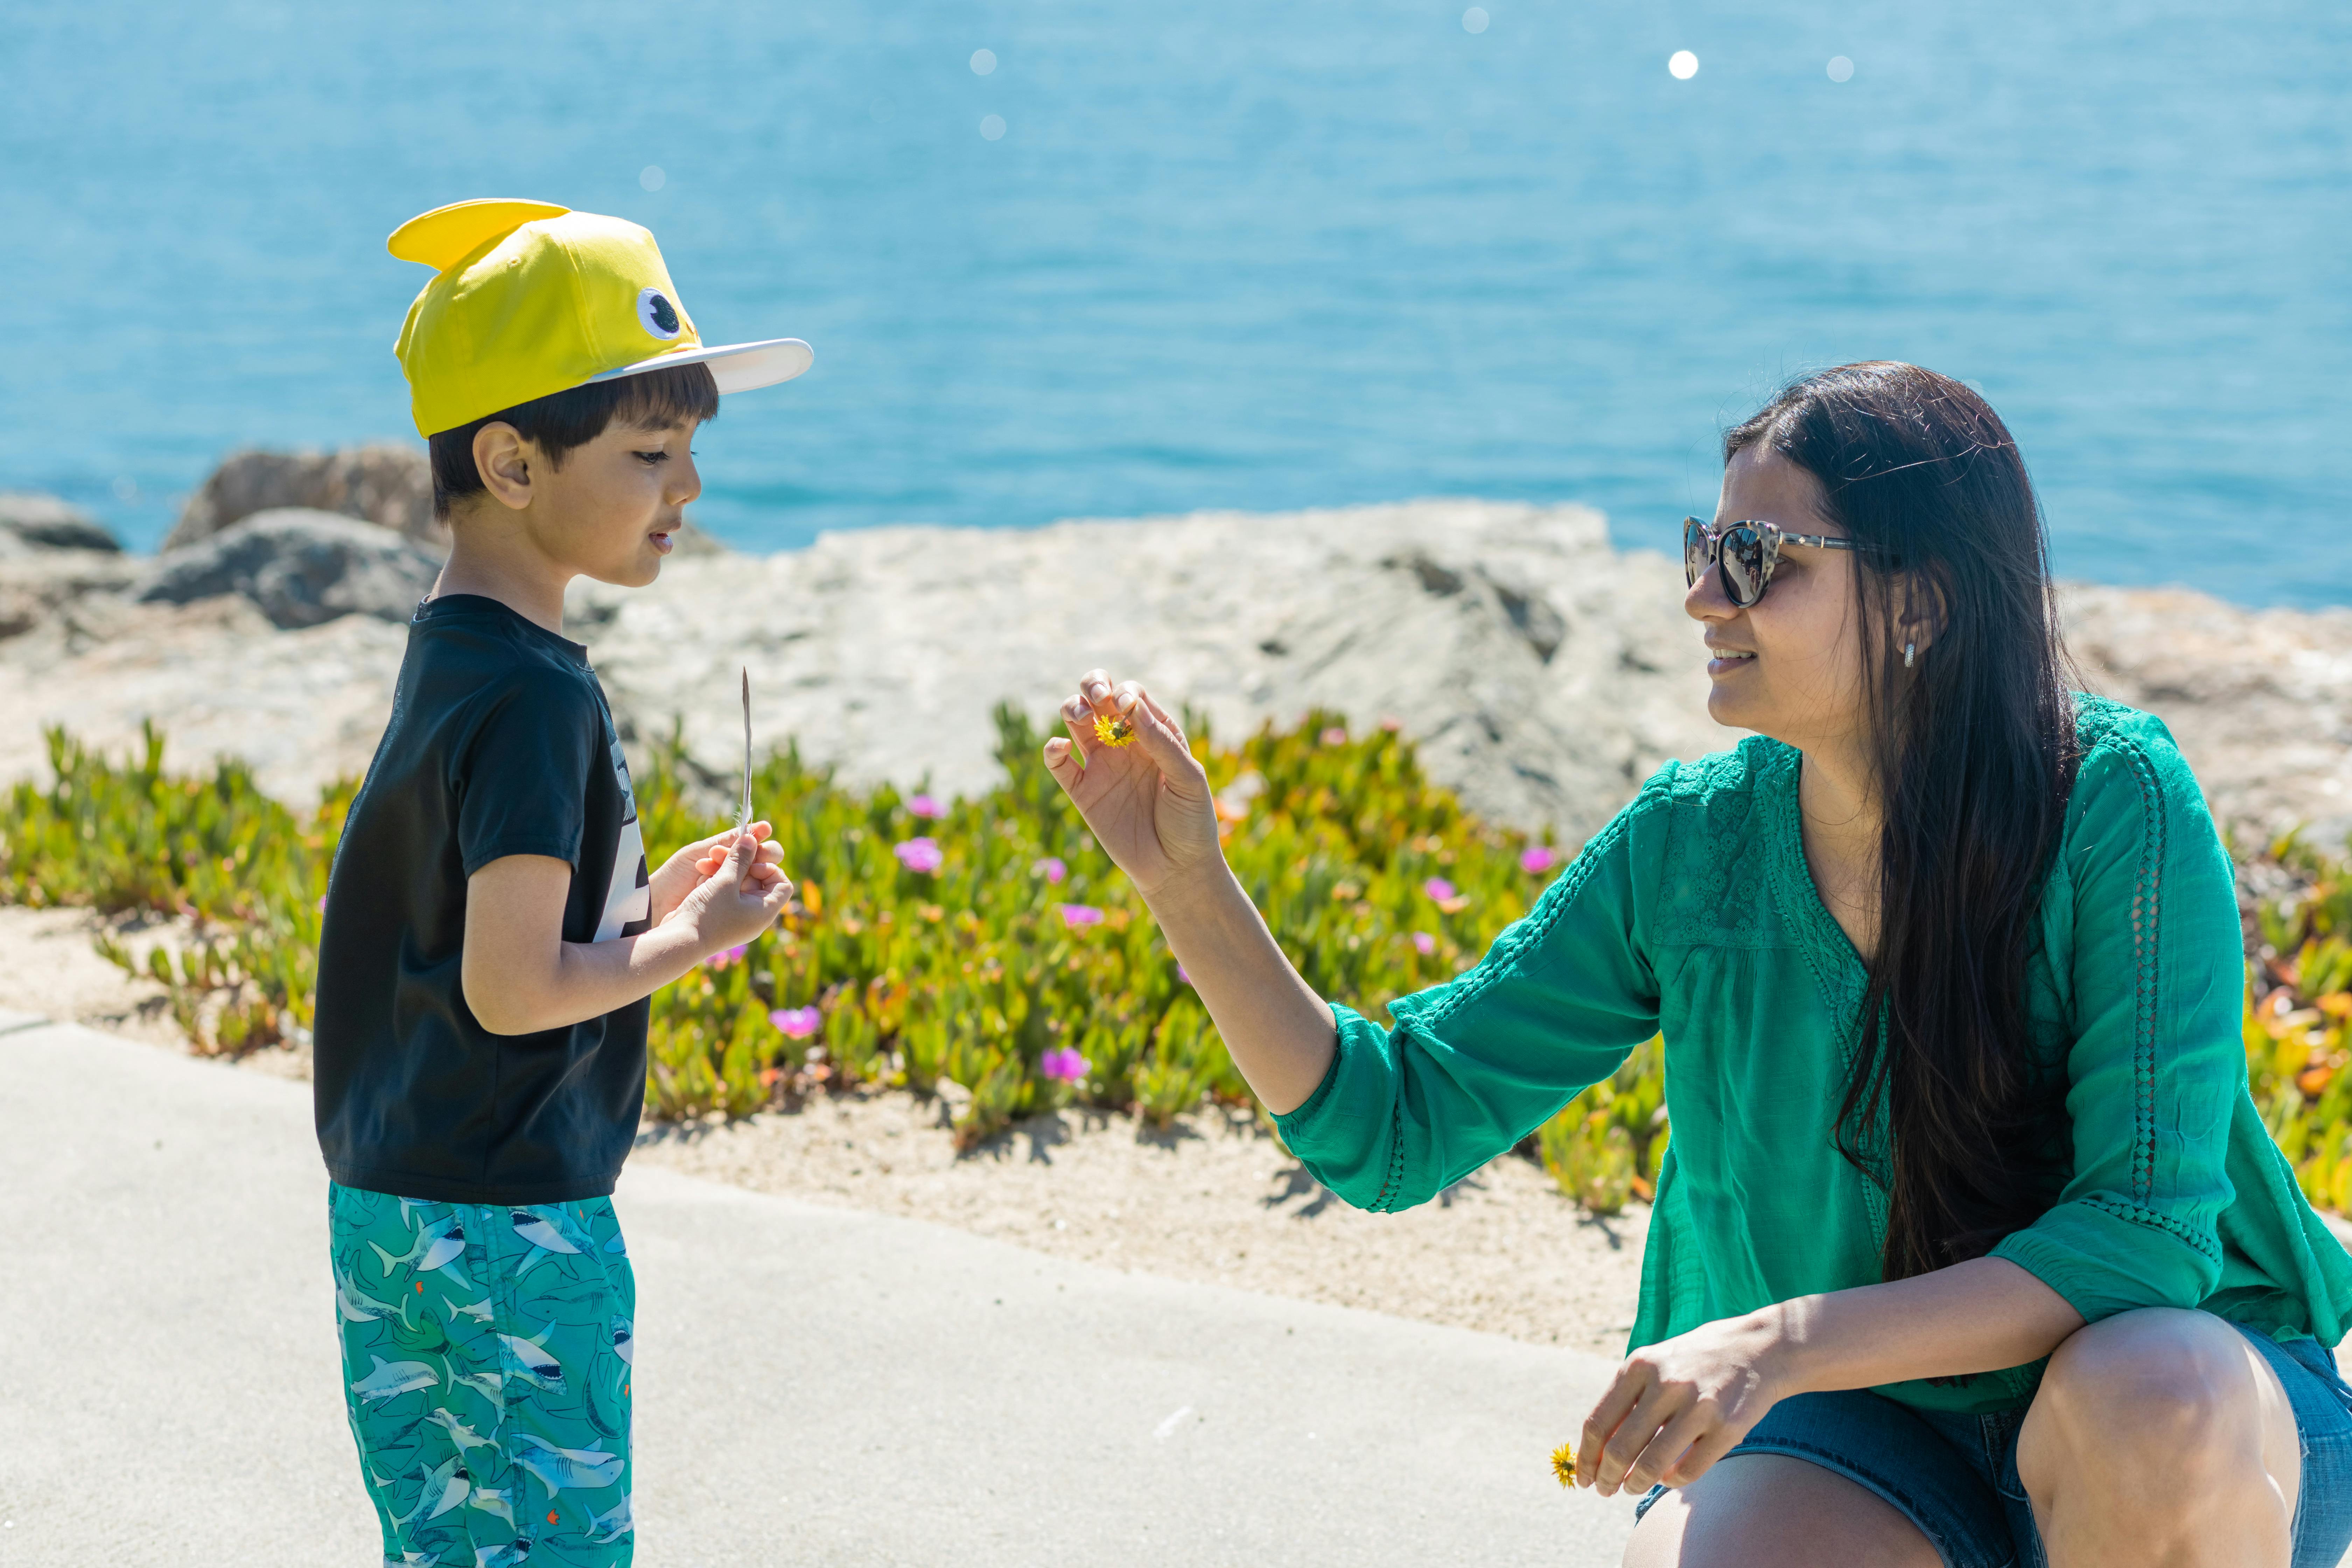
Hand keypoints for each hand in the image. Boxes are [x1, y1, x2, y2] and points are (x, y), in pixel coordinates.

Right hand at [648, 822, 782, 925]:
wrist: (679, 941)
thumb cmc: (707, 914)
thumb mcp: (726, 882)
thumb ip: (741, 858)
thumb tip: (753, 838)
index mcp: (765, 911)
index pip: (782, 883)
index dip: (769, 868)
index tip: (750, 864)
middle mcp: (754, 915)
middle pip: (758, 880)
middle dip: (739, 862)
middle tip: (719, 853)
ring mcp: (737, 916)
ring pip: (737, 883)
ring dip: (723, 868)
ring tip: (705, 861)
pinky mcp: (720, 915)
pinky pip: (723, 892)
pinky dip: (714, 880)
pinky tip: (701, 875)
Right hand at [1041, 669, 1220, 898]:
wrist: (1176, 869)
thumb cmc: (1191, 821)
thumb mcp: (1188, 779)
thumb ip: (1162, 742)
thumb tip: (1132, 708)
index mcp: (1155, 734)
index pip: (1133, 696)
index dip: (1126, 694)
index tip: (1127, 709)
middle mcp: (1125, 744)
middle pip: (1099, 699)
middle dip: (1094, 685)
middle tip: (1098, 695)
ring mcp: (1102, 766)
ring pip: (1075, 722)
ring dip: (1072, 707)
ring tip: (1080, 716)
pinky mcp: (1083, 792)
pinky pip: (1059, 764)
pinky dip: (1052, 750)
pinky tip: (1061, 747)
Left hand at [1574, 1310, 1791, 1495]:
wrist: (1757, 1347)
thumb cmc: (1694, 1361)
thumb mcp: (1653, 1364)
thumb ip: (1625, 1399)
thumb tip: (1597, 1452)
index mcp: (1640, 1366)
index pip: (1598, 1423)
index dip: (1586, 1458)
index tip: (1583, 1478)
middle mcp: (1667, 1384)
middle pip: (1620, 1449)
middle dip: (1607, 1478)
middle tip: (1605, 1490)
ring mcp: (1699, 1406)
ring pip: (1652, 1465)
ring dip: (1636, 1484)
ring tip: (1631, 1488)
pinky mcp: (1727, 1427)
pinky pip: (1689, 1470)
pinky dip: (1672, 1481)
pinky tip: (1667, 1479)